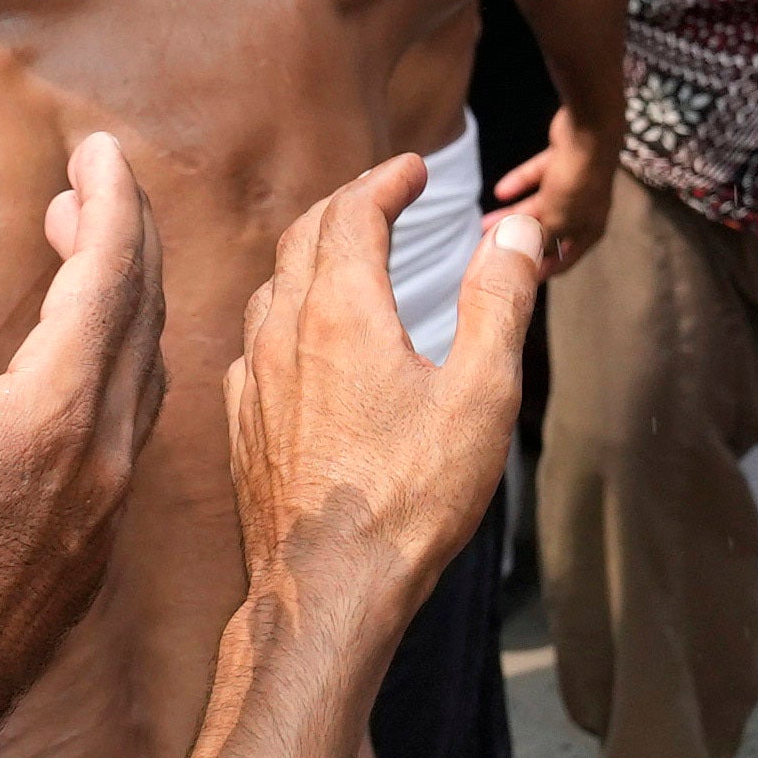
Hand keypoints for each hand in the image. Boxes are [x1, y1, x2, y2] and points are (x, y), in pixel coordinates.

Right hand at [0, 141, 156, 715]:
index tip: (97, 147)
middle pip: (144, 316)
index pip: (110, 271)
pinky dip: (117, 370)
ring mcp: (109, 507)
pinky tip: (75, 378)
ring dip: (125, 305)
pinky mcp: (95, 550)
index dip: (109, 198)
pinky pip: (133, 432)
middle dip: (125, 237)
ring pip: (145, 377)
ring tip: (81, 261)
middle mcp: (107, 453)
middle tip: (93, 185)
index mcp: (59, 408)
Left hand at [220, 141, 537, 632]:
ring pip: (272, 290)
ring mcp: (255, 381)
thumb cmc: (411, 499)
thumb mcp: (482, 395)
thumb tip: (514, 231)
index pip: (353, 213)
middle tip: (384, 196)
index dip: (385, 180)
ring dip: (311, 257)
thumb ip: (500, 302)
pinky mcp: (243, 426)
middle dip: (347, 205)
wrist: (328, 589)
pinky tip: (300, 342)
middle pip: (305, 238)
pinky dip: (284, 316)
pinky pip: (254, 346)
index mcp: (342, 312)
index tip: (415, 167)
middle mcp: (285, 334)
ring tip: (346, 258)